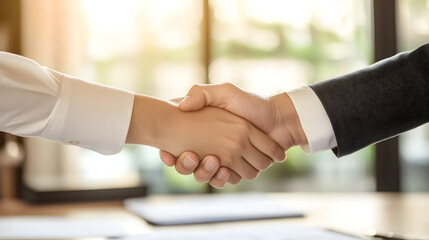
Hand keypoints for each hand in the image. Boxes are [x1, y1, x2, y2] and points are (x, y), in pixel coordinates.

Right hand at [127, 94, 284, 179]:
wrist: (279, 118)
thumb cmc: (252, 103)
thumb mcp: (224, 92)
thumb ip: (202, 93)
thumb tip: (181, 106)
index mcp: (207, 132)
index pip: (178, 147)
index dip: (170, 154)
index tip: (166, 153)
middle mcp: (214, 147)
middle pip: (189, 165)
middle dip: (185, 165)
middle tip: (189, 156)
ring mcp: (227, 160)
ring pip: (205, 175)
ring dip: (204, 172)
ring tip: (209, 160)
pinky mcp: (240, 169)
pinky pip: (225, 180)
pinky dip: (221, 178)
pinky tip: (222, 168)